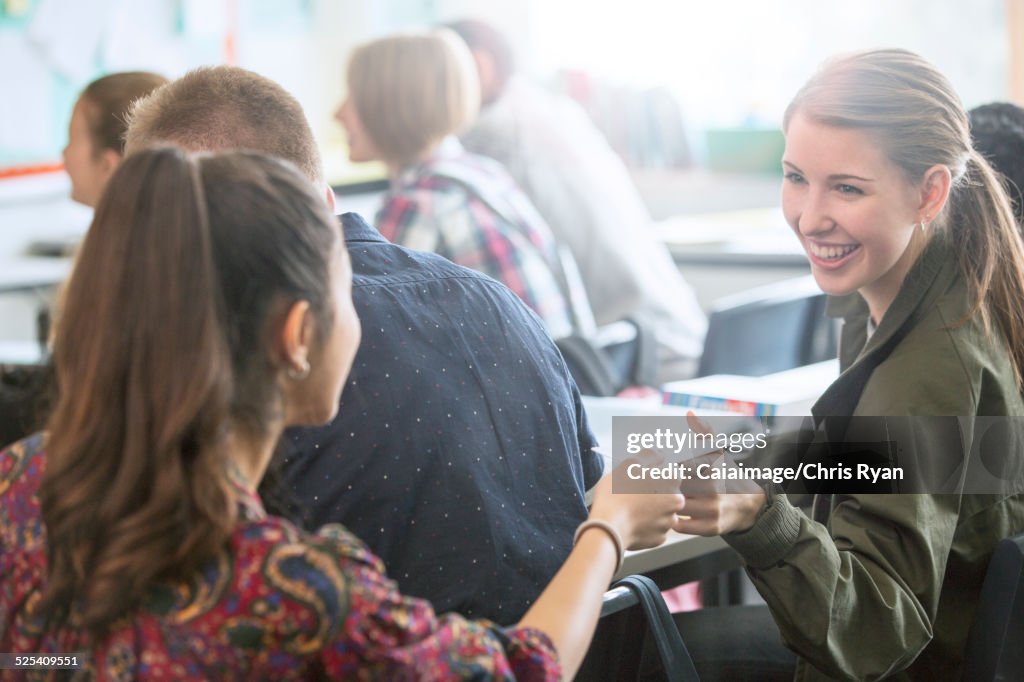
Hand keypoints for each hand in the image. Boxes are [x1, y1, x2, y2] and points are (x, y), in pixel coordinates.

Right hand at [588, 464, 685, 549]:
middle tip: (633, 492)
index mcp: (672, 484)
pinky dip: (645, 525)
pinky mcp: (658, 539)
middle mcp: (676, 505)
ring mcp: (667, 524)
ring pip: (661, 511)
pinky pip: (654, 528)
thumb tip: (660, 453)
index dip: (655, 473)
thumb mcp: (631, 464)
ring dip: (650, 509)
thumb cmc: (618, 493)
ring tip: (630, 507)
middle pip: (667, 493)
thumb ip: (649, 455)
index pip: (671, 472)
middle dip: (654, 491)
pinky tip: (631, 521)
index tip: (641, 476)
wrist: (608, 528)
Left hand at [674, 411, 765, 535]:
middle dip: (664, 487)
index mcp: (711, 468)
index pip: (677, 468)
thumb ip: (703, 432)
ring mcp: (713, 510)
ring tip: (665, 500)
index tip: (666, 471)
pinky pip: (681, 525)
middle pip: (674, 488)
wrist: (747, 505)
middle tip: (660, 487)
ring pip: (676, 507)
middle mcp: (714, 489)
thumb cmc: (724, 475)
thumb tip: (690, 413)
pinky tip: (675, 513)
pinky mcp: (711, 528)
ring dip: (667, 504)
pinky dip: (674, 520)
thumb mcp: (717, 452)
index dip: (668, 470)